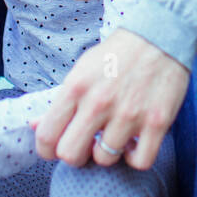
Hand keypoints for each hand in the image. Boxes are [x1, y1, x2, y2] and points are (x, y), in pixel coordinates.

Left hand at [34, 29, 189, 171]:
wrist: (161, 35)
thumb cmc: (118, 54)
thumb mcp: (83, 70)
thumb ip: (59, 101)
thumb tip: (35, 125)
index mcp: (76, 87)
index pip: (47, 137)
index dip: (48, 149)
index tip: (58, 146)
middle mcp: (99, 103)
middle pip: (71, 155)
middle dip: (76, 154)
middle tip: (87, 143)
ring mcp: (129, 114)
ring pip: (105, 159)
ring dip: (109, 151)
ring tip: (116, 134)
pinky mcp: (157, 122)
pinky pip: (139, 161)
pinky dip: (135, 157)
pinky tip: (135, 142)